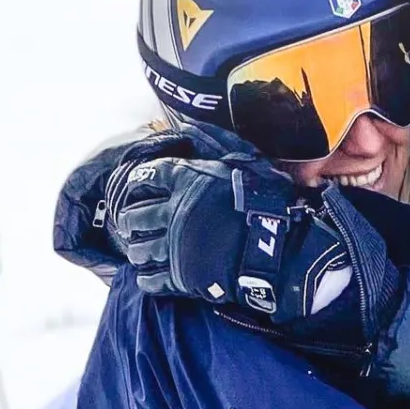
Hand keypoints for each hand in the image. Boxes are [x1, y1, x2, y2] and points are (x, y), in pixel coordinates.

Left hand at [106, 150, 403, 341]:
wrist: (279, 249)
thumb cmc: (269, 203)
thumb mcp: (247, 165)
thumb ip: (220, 149)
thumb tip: (196, 128)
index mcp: (188, 181)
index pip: (147, 176)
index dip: (139, 180)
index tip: (136, 184)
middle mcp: (174, 212)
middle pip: (135, 215)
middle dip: (129, 219)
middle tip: (130, 222)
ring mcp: (175, 246)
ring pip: (140, 249)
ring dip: (137, 249)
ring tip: (139, 250)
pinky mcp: (182, 277)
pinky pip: (151, 280)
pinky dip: (147, 277)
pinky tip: (149, 275)